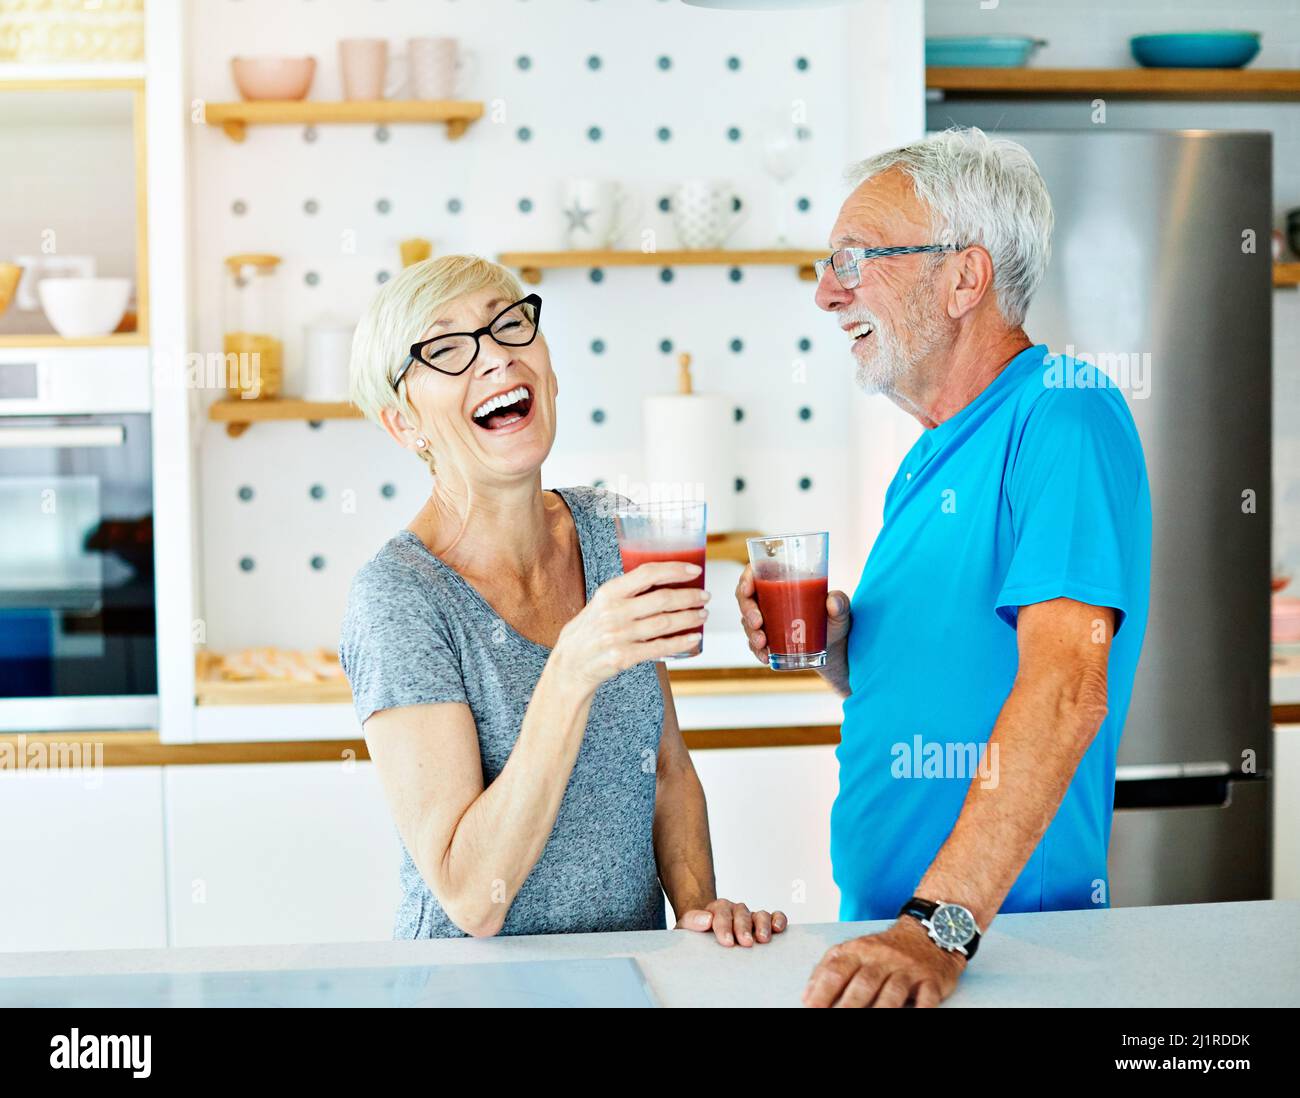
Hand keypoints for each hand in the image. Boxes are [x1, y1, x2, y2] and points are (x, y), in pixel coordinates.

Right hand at [553, 561, 707, 691]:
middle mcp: (613, 613)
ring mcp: (619, 636)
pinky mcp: (624, 657)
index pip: (647, 573)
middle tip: (705, 596)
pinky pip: (660, 647)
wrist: (569, 665)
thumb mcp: (599, 604)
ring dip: (689, 618)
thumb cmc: (588, 632)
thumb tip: (663, 580)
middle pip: (662, 599)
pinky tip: (694, 638)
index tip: (694, 570)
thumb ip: (625, 593)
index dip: (674, 569)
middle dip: (689, 596)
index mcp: (608, 593)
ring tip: (702, 615)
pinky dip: (681, 642)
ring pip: (665, 623)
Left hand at [676, 898, 786, 946]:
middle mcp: (734, 911)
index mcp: (714, 910)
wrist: (705, 938)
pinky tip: (778, 928)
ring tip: (763, 939)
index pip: (719, 913)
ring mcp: (750, 917)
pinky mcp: (763, 924)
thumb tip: (706, 919)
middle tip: (745, 943)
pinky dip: (778, 920)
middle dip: (743, 927)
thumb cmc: (696, 937)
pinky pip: (775, 916)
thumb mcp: (684, 929)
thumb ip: (691, 922)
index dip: (724, 926)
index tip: (727, 941)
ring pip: (759, 914)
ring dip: (762, 925)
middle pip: (740, 913)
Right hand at [735, 565, 850, 666]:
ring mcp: (766, 619)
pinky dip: (757, 650)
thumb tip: (832, 601)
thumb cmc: (835, 620)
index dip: (746, 578)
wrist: (834, 648)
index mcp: (784, 580)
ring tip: (763, 643)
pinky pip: (754, 643)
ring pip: (746, 621)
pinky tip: (765, 656)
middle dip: (747, 610)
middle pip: (746, 597)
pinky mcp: (767, 638)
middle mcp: (771, 598)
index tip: (748, 589)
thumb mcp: (841, 611)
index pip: (757, 571)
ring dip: (751, 632)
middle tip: (757, 622)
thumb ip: (841, 603)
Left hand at [802, 918, 964, 1007]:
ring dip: (882, 1009)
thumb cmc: (884, 950)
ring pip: (893, 990)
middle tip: (838, 1017)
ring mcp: (907, 968)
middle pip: (864, 982)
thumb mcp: (854, 951)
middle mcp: (882, 958)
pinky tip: (916, 1014)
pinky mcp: (930, 979)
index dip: (823, 990)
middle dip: (849, 1004)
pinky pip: (927, 995)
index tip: (811, 1007)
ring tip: (870, 1022)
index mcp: (859, 951)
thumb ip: (828, 969)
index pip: (837, 970)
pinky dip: (922, 1008)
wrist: (926, 932)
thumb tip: (807, 996)